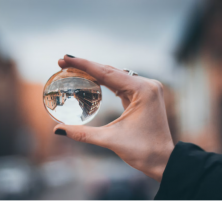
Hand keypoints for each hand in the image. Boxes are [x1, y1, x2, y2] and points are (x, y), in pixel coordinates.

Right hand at [54, 55, 173, 181]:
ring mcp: (146, 89)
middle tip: (64, 62)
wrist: (163, 161)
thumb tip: (58, 130)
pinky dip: (105, 81)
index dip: (84, 65)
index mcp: (143, 90)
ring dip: (95, 72)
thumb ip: (83, 133)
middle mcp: (147, 85)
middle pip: (111, 71)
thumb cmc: (143, 151)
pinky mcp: (143, 95)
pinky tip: (92, 78)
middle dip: (86, 66)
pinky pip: (121, 84)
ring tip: (74, 68)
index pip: (107, 73)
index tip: (65, 58)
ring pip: (115, 76)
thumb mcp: (110, 140)